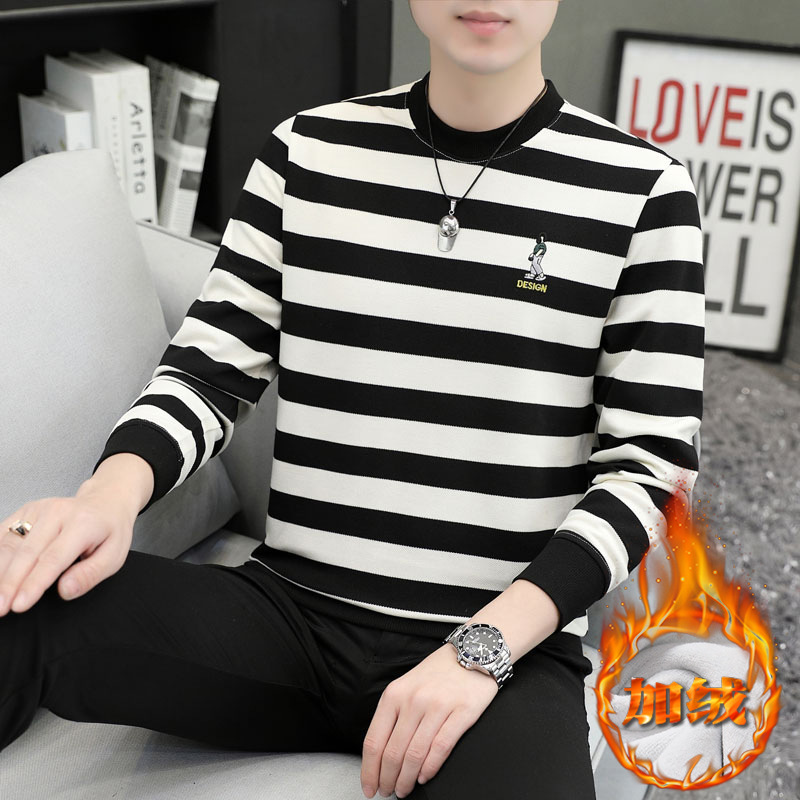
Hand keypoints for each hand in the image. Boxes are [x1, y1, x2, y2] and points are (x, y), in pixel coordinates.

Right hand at [0, 485, 135, 615]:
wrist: (105, 501)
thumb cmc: (110, 530)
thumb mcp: (114, 555)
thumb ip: (90, 575)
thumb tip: (65, 591)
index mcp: (83, 523)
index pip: (53, 558)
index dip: (34, 583)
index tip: (19, 605)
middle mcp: (58, 512)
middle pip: (27, 553)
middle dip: (10, 583)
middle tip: (0, 608)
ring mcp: (39, 509)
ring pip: (10, 543)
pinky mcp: (25, 510)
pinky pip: (3, 533)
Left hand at [361, 642, 498, 797]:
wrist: (473, 651)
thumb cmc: (439, 671)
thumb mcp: (407, 685)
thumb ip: (394, 714)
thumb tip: (381, 752)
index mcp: (395, 694)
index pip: (374, 740)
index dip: (369, 770)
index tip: (369, 785)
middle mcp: (413, 700)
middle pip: (393, 752)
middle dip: (387, 780)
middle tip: (388, 791)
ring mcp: (438, 706)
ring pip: (414, 755)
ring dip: (407, 779)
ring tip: (404, 789)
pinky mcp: (461, 713)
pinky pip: (440, 748)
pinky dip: (430, 768)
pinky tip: (424, 777)